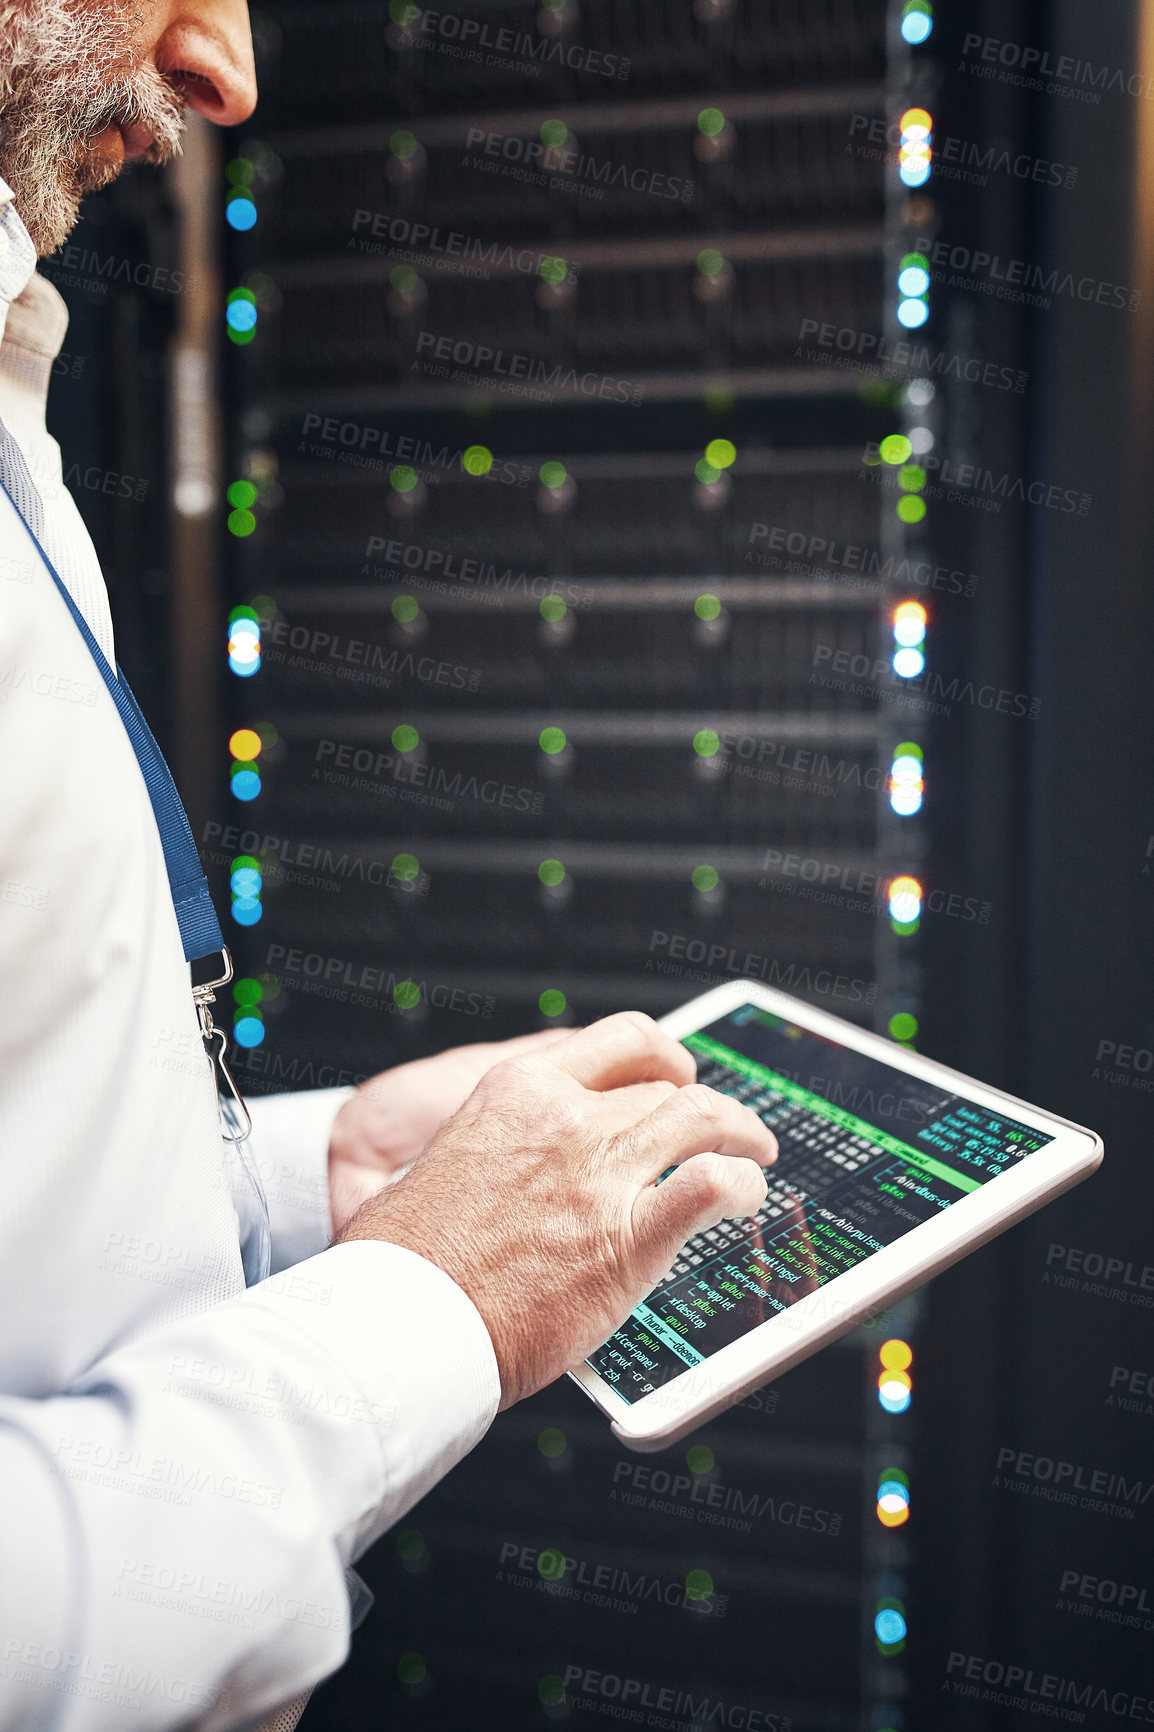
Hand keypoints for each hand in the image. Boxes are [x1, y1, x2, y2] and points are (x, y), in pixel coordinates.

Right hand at [335, 1012, 776, 1407]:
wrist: (403, 1321)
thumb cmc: (406, 1260)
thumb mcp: (442, 1163)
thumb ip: (493, 1148)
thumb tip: (505, 1168)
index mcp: (518, 1091)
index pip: (620, 1040)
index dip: (663, 1056)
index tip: (677, 1075)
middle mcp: (565, 1119)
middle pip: (664, 1088)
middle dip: (702, 1109)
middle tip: (722, 1132)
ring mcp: (598, 1173)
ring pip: (702, 1116)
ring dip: (741, 1132)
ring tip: (755, 1153)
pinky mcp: (628, 1237)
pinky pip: (710, 1187)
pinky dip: (741, 1187)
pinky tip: (744, 1200)